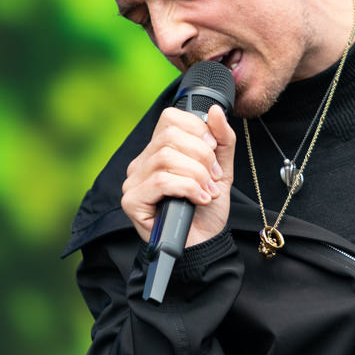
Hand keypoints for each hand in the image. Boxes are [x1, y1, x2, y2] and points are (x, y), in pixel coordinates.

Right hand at [121, 105, 235, 246]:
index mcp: (159, 150)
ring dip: (197, 175)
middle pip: (170, 137)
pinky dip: (187, 188)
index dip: (197, 130)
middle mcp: (142, 162)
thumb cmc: (207, 208)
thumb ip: (222, 139)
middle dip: (201, 156)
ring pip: (166, 158)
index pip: (170, 118)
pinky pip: (161, 181)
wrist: (205, 243)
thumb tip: (214, 111)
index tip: (213, 152)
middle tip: (213, 178)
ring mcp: (133, 181)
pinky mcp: (132, 201)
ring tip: (207, 192)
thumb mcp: (222, 169)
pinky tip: (198, 199)